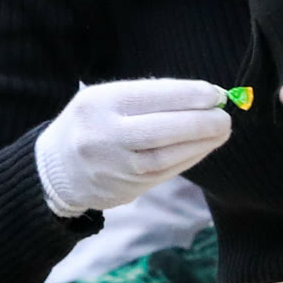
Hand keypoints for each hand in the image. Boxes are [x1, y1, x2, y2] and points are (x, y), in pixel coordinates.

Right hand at [34, 79, 231, 216]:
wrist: (57, 168)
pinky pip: (166, 173)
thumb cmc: (91, 122)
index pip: (150, 97)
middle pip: (160, 130)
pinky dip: (190, 159)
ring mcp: (116, 166)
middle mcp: (105, 135)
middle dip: (199, 123)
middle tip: (225, 116)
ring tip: (221, 131)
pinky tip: (204, 148)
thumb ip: (149, 97)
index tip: (214, 93)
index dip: (188, 95)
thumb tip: (203, 96)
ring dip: (201, 144)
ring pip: (166, 157)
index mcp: (99, 103)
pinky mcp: (127, 189)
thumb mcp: (105, 97)